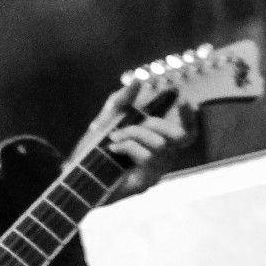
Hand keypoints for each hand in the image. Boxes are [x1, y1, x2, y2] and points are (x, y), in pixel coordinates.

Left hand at [68, 86, 196, 194]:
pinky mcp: (145, 183)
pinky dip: (127, 146)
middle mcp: (162, 161)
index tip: (184, 101)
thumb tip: (137, 81)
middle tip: (126, 126)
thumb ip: (121, 100)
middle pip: (178, 136)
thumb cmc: (92, 149)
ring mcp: (155, 174)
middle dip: (152, 124)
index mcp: (158, 145)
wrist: (75, 175)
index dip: (191, 119)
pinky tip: (112, 149)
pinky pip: (146, 155)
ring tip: (113, 138)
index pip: (188, 135)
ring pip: (159, 144)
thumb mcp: (106, 119)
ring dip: (132, 134)